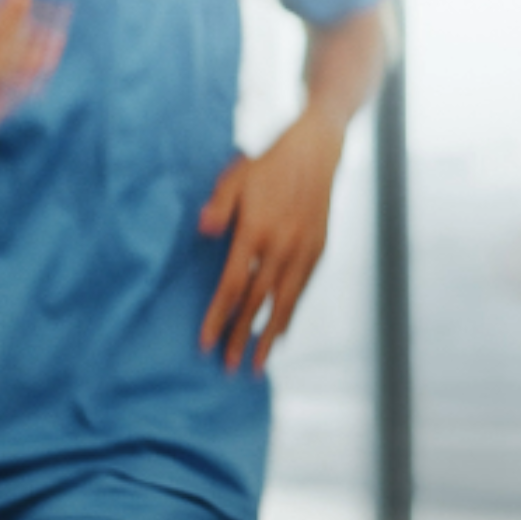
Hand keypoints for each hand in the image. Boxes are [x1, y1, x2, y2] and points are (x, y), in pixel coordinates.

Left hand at [197, 118, 347, 373]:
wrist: (317, 151)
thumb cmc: (268, 165)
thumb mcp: (235, 178)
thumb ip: (218, 206)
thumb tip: (202, 231)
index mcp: (255, 231)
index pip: (232, 286)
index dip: (218, 317)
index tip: (205, 343)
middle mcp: (281, 247)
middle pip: (256, 304)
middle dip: (241, 339)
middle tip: (228, 368)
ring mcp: (303, 251)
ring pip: (283, 304)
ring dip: (269, 337)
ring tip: (257, 365)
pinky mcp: (318, 250)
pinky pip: (301, 290)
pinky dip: (289, 313)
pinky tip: (280, 332)